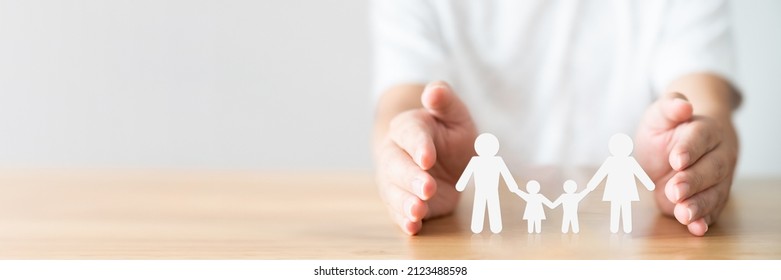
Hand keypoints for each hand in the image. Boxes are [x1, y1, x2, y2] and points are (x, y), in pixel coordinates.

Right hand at [373, 81, 476, 234]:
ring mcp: (394, 179)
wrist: (442, 158)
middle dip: (411, 178)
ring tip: (417, 212)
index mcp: (408, 127)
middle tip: (427, 188)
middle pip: (396, 166)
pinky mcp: (401, 201)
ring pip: (393, 191)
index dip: (418, 146)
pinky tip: (412, 227)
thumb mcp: (455, 114)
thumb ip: (444, 101)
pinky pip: (398, 211)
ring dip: (405, 203)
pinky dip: (404, 220)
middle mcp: (395, 153)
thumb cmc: (449, 134)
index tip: (427, 158)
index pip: (410, 135)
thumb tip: (433, 91)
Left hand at [634, 92, 737, 235]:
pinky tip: (696, 228)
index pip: (700, 137)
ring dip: (700, 205)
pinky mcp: (713, 196)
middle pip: (711, 168)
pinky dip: (705, 220)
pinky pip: (713, 209)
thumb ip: (668, 108)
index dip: (690, 149)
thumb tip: (682, 105)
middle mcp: (718, 154)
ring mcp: (719, 177)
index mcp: (705, 129)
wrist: (681, 145)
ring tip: (684, 215)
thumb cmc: (669, 129)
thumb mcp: (659, 116)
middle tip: (675, 190)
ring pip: (715, 191)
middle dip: (693, 181)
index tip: (676, 160)